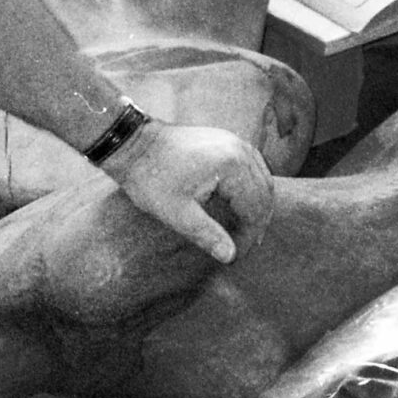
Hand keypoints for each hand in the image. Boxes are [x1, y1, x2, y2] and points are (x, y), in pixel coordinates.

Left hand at [103, 119, 275, 263]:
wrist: (133, 144)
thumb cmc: (151, 178)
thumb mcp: (177, 213)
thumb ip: (207, 235)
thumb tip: (230, 257)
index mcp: (232, 166)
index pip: (255, 207)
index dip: (249, 235)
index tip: (237, 256)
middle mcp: (240, 149)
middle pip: (264, 192)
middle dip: (257, 222)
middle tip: (243, 247)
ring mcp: (234, 141)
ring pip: (261, 179)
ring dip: (256, 205)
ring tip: (243, 231)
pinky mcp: (226, 140)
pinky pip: (250, 168)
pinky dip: (249, 189)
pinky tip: (238, 206)